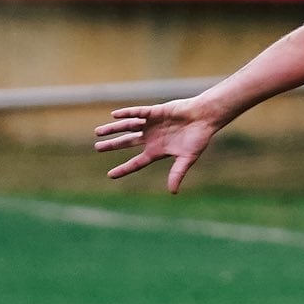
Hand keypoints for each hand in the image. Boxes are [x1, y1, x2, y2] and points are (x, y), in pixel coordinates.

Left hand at [94, 98, 221, 193]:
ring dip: (113, 129)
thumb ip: (178, 173)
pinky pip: (138, 112)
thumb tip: (173, 192)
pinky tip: (114, 115)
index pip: (137, 162)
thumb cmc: (199, 138)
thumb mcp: (187, 158)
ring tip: (98, 132)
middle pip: (127, 143)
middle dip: (112, 145)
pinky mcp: (155, 112)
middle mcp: (151, 138)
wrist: (205, 117)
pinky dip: (126, 113)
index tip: (110, 175)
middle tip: (97, 148)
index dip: (124, 169)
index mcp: (157, 151)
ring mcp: (152, 124)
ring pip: (128, 127)